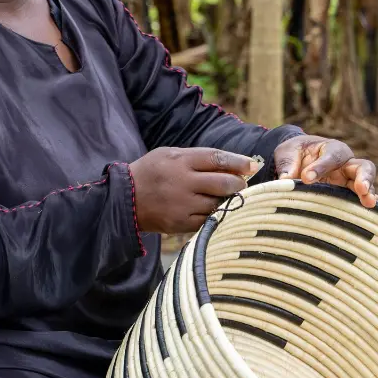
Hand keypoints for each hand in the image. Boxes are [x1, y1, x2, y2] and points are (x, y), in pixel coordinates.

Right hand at [129, 147, 260, 233]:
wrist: (125, 200)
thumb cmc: (151, 172)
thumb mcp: (169, 154)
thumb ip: (198, 157)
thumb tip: (232, 163)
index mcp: (180, 161)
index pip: (218, 159)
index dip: (239, 162)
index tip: (253, 165)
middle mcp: (183, 182)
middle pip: (224, 183)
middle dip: (239, 183)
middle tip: (241, 184)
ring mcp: (182, 205)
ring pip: (219, 203)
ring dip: (229, 200)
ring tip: (228, 197)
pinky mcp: (181, 223)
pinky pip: (209, 220)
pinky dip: (217, 215)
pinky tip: (217, 210)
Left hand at [274, 135, 377, 210]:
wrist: (299, 157)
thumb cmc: (296, 152)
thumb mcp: (288, 154)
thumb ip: (288, 165)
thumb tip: (285, 180)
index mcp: (332, 149)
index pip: (331, 156)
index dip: (320, 167)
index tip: (305, 178)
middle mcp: (347, 163)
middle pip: (361, 168)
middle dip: (362, 178)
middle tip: (360, 188)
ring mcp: (352, 180)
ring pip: (367, 185)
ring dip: (370, 194)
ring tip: (371, 203)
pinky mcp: (351, 193)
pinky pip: (369, 198)